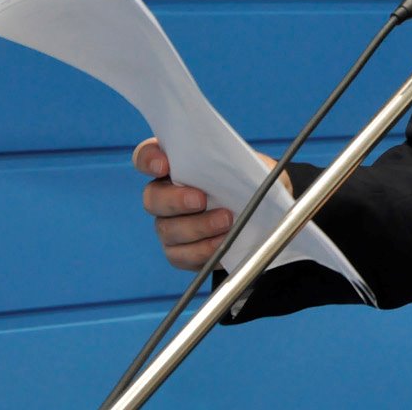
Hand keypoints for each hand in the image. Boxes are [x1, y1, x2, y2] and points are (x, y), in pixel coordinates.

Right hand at [132, 137, 288, 270]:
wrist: (264, 211)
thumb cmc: (250, 180)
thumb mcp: (248, 164)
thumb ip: (235, 161)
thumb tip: (237, 164)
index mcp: (176, 165)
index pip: (147, 156)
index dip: (149, 159)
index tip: (164, 164)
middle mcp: (164, 195)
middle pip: (152, 198)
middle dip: (175, 199)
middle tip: (201, 200)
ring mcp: (169, 224)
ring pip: (167, 229)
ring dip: (197, 227)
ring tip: (226, 221)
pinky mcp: (180, 251)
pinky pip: (181, 255)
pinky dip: (202, 250)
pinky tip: (221, 243)